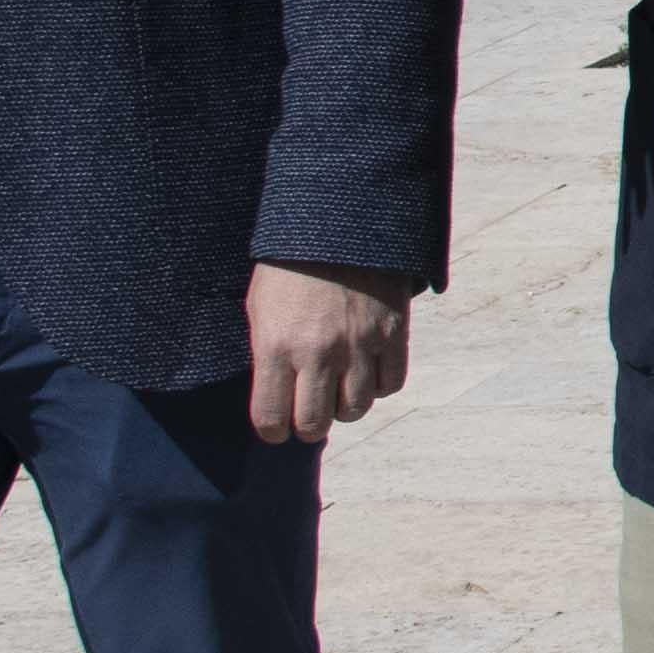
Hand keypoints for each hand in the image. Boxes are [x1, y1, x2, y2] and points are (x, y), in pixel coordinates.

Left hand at [244, 260, 414, 445]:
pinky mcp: (393, 333)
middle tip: (306, 414)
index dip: (272, 430)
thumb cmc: (289, 267)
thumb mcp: (261, 309)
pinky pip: (390, 384)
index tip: (275, 427)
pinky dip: (377, 386)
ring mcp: (359, 345)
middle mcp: (318, 353)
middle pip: (315, 422)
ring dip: (344, 407)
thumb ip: (267, 355)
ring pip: (355, 409)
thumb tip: (276, 394)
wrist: (340, 222)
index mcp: (276, 346)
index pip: (271, 418)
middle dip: (307, 426)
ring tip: (338, 391)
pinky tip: (365, 372)